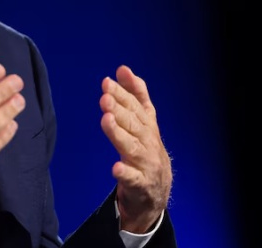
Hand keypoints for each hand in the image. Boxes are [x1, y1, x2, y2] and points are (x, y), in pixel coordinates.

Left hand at [99, 65, 172, 233]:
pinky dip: (125, 173)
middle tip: (105, 97)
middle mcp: (148, 141)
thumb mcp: (143, 121)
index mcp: (148, 125)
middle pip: (133, 123)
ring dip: (119, 133)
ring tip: (106, 120)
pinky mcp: (140, 184)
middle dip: (119, 109)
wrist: (156, 191)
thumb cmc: (145, 149)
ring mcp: (146, 163)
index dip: (123, 93)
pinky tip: (116, 167)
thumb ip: (134, 95)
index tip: (107, 81)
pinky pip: (132, 178)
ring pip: (131, 146)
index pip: (135, 106)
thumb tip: (122, 69)